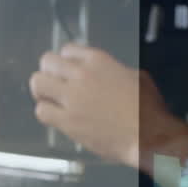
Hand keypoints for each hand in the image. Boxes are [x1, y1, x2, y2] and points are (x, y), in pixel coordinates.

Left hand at [30, 44, 187, 169]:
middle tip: (53, 83)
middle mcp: (82, 75)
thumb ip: (114, 71)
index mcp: (99, 61)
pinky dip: (45, 112)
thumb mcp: (137, 77)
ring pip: (38, 83)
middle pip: (47, 61)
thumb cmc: (148, 111)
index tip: (67, 70)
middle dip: (48, 72)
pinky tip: (55, 116)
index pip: (67, 50)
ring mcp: (73, 98)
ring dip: (42, 90)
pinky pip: (41, 111)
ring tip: (49, 99)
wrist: (149, 136)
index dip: (65, 61)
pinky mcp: (68, 121)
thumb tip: (109, 76)